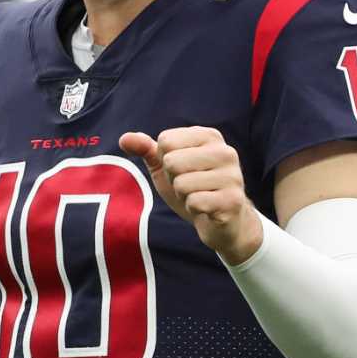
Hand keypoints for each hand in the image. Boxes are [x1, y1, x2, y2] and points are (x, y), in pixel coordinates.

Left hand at [119, 128, 263, 265]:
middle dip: (174, 179)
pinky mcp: (232, 200)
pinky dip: (193, 208)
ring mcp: (231, 176)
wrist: (224, 222)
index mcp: (209, 136)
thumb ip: (146, 150)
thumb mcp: (166, 167)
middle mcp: (225, 151)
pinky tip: (206, 208)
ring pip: (182, 183)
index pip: (166, 141)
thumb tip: (124, 139)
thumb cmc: (193, 188)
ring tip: (199, 196)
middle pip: (172, 161)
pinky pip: (194, 202)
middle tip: (190, 186)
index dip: (165, 161)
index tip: (183, 170)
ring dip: (184, 195)